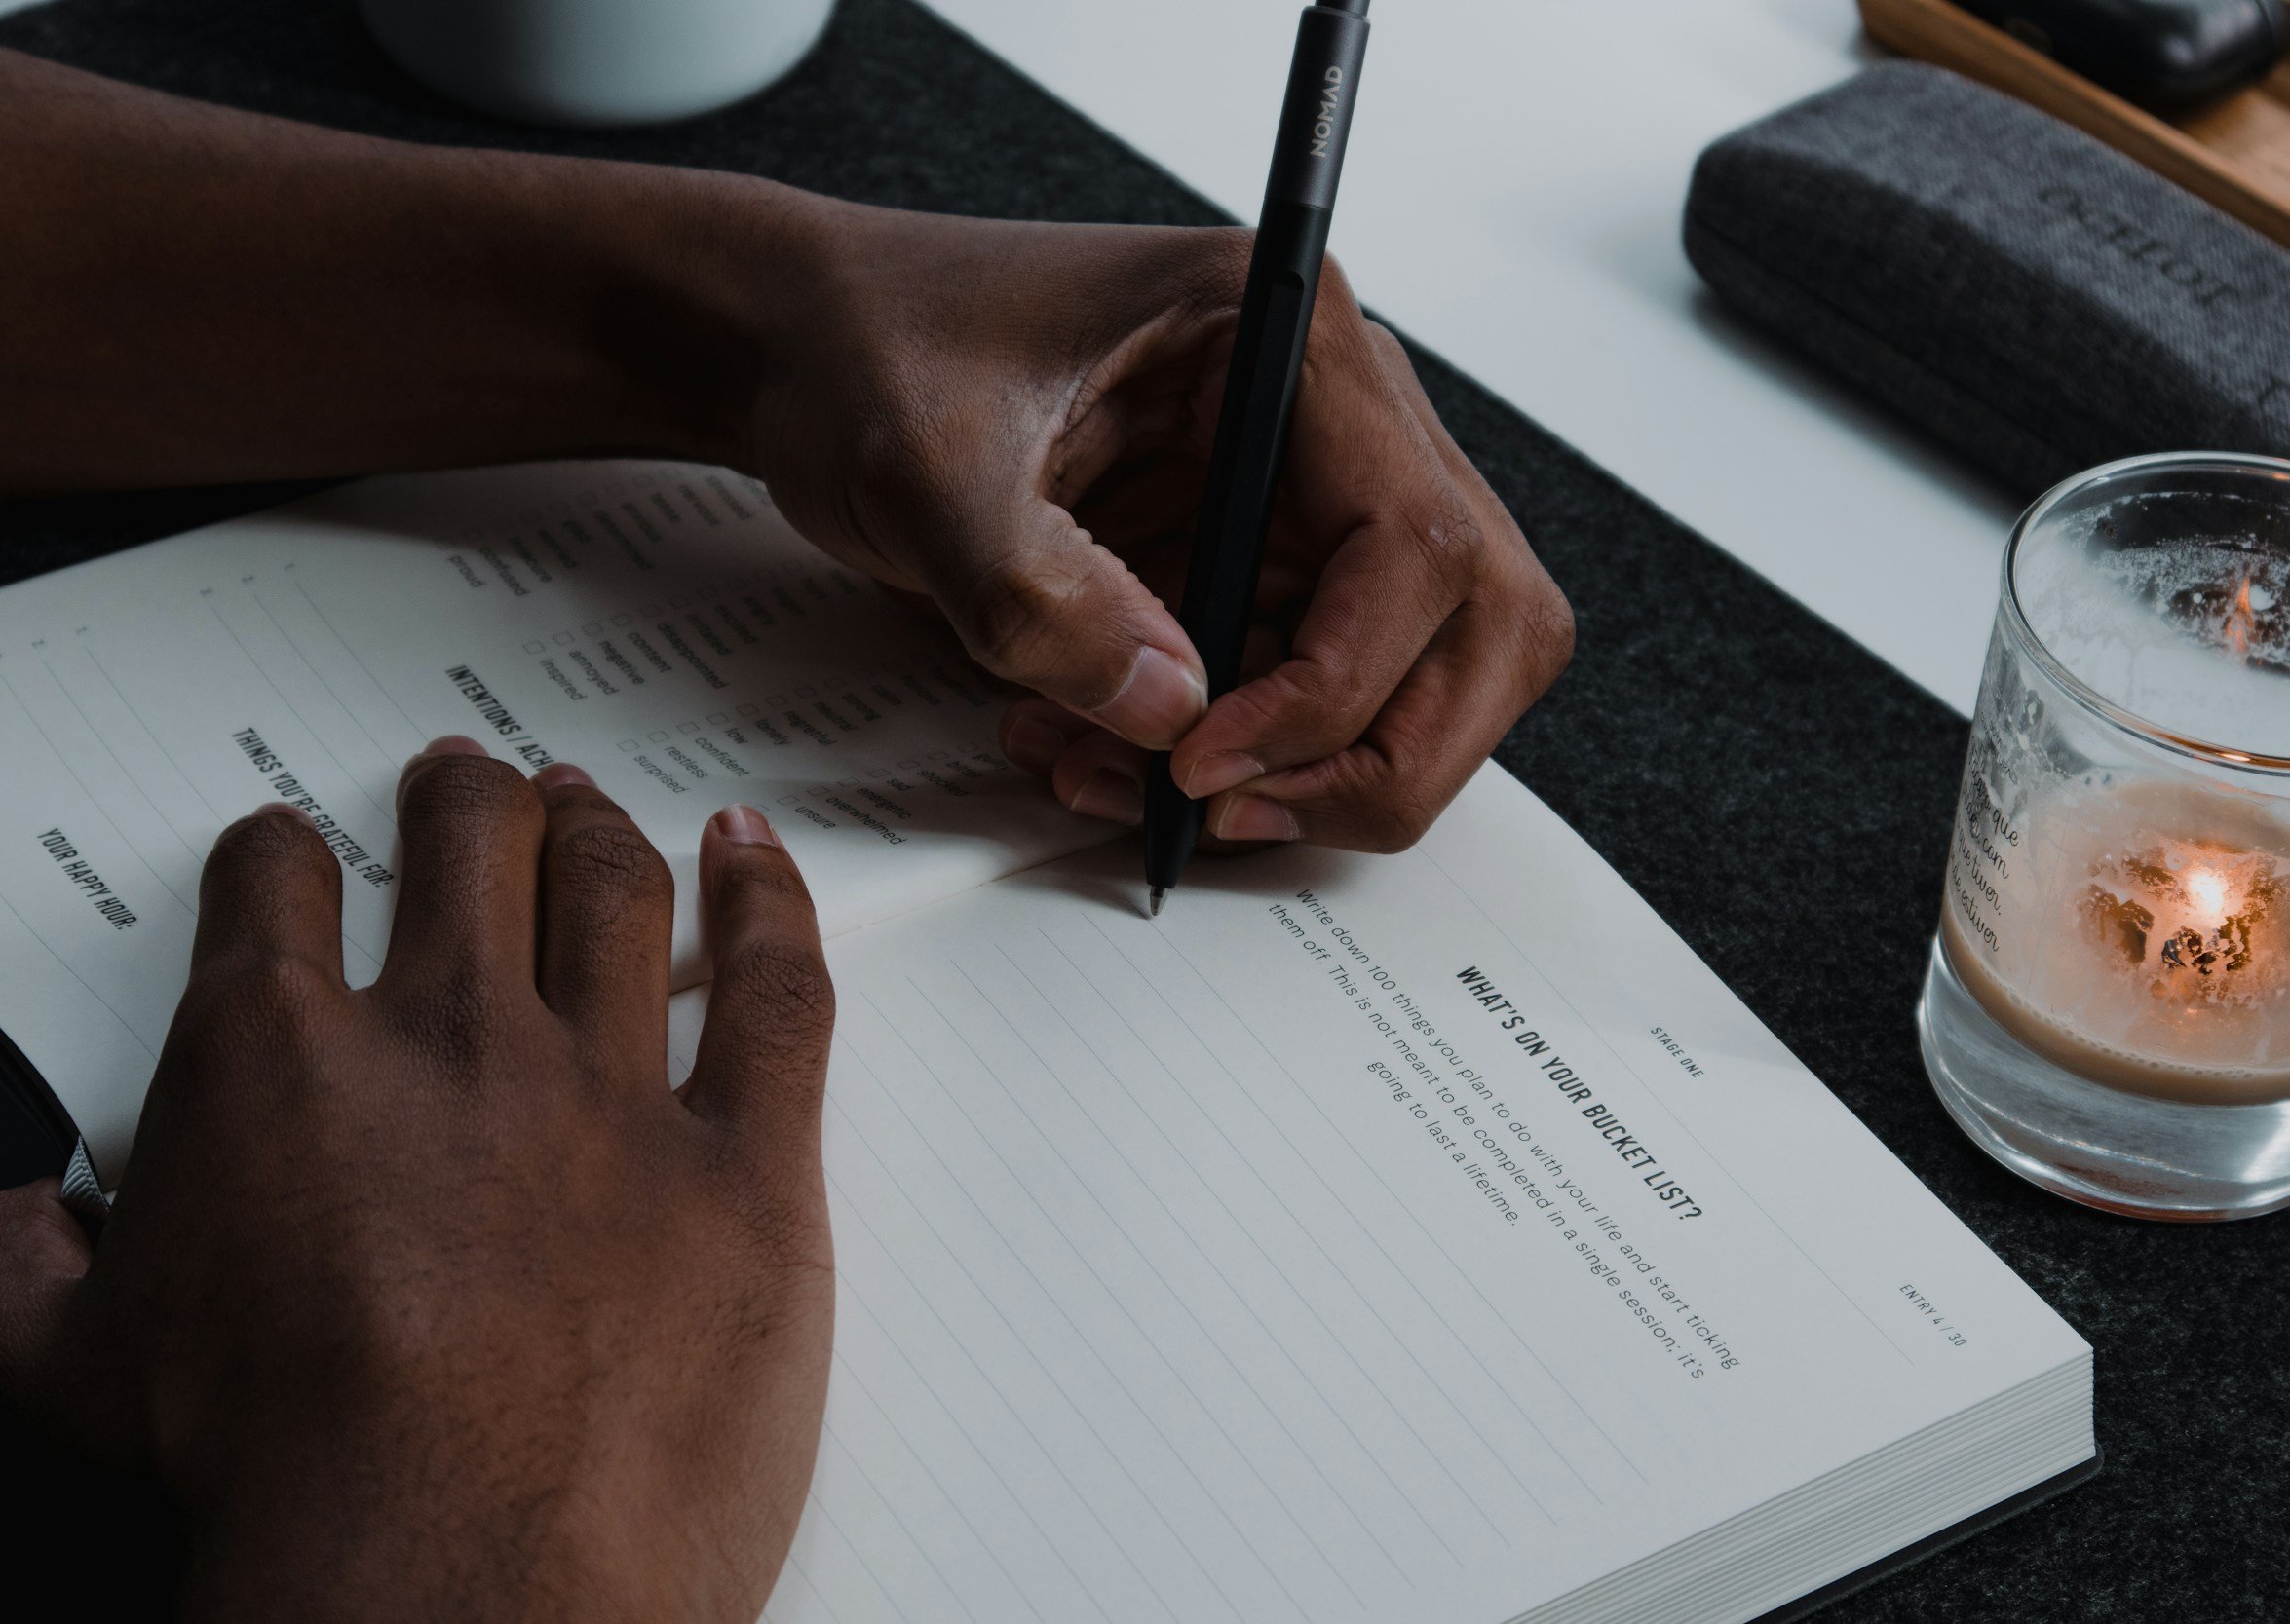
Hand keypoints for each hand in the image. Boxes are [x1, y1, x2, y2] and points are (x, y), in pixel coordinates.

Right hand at [0, 742, 835, 1622]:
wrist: (452, 1579)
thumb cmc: (283, 1481)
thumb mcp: (70, 1382)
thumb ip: (23, 1277)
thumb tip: (6, 1236)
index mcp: (285, 1062)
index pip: (273, 894)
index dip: (280, 862)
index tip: (290, 858)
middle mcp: (456, 1041)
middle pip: (467, 850)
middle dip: (461, 802)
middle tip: (466, 785)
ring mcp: (610, 1094)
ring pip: (613, 897)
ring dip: (596, 831)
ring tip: (590, 805)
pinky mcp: (745, 1168)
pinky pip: (779, 995)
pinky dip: (775, 908)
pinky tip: (758, 864)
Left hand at [745, 209, 1573, 851]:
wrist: (813, 347)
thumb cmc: (873, 353)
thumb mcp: (929, 475)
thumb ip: (1043, 599)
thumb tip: (1169, 718)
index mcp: (1288, 336)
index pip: (1415, 541)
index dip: (1335, 683)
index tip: (1205, 758)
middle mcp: (1337, 411)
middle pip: (1476, 618)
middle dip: (1371, 751)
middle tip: (1221, 810)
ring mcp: (1311, 490)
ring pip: (1416, 673)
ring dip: (1296, 768)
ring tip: (1120, 783)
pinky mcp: (1263, 556)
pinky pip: (1311, 686)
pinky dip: (1233, 755)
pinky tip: (1102, 754)